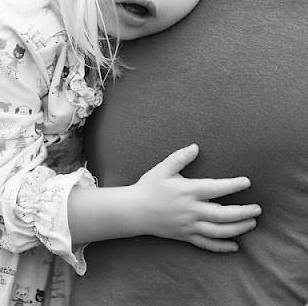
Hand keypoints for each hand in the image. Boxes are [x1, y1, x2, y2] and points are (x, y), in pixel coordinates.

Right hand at [130, 144, 260, 252]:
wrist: (134, 211)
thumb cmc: (149, 187)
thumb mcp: (162, 168)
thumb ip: (180, 157)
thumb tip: (195, 146)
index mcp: (188, 191)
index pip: (216, 188)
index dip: (233, 185)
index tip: (246, 182)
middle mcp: (191, 210)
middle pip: (223, 214)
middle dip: (243, 212)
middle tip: (258, 209)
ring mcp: (189, 225)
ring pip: (219, 231)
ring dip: (238, 228)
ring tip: (252, 223)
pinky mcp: (186, 236)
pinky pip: (207, 244)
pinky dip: (222, 246)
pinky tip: (235, 246)